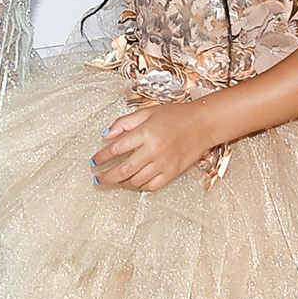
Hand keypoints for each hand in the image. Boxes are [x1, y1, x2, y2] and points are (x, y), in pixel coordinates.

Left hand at [91, 104, 213, 191]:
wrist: (203, 124)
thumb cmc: (176, 116)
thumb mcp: (147, 112)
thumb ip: (124, 123)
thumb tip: (105, 135)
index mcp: (145, 133)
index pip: (116, 148)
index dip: (102, 156)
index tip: (94, 160)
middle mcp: (153, 150)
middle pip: (122, 169)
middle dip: (106, 176)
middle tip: (97, 177)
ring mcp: (163, 164)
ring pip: (135, 180)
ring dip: (121, 182)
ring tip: (115, 179)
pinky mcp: (172, 173)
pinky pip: (151, 186)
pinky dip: (139, 186)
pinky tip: (134, 181)